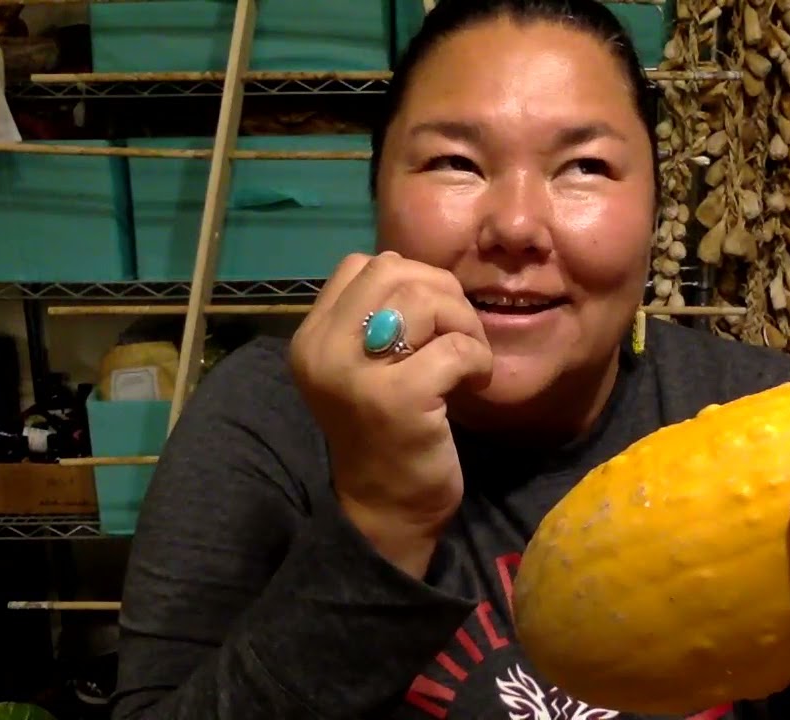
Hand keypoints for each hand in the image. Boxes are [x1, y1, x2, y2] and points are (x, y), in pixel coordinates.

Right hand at [289, 251, 492, 576]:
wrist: (385, 508)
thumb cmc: (384, 432)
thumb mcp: (363, 367)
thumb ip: (375, 317)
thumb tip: (422, 274)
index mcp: (310, 338)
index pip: (360, 265)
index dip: (409, 279)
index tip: (430, 320)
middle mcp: (322, 350)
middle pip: (396, 272)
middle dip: (444, 295)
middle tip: (460, 337)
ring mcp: (356, 375)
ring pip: (426, 300)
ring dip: (465, 325)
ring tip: (469, 361)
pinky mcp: (398, 399)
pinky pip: (455, 348)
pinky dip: (479, 360)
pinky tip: (476, 384)